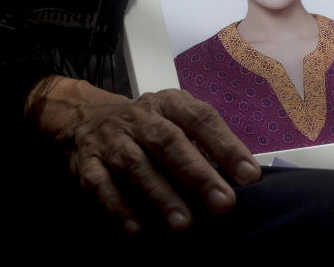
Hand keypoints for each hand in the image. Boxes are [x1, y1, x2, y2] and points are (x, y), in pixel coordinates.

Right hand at [29, 77, 260, 233]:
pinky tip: (137, 230)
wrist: (84, 118)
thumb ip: (204, 144)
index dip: (226, 146)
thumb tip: (241, 178)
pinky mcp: (86, 165)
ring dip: (160, 196)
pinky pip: (100, 186)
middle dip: (197, 174)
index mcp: (169, 103)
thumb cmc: (148, 126)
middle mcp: (140, 118)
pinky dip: (118, 208)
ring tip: (183, 225)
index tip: (249, 176)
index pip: (200, 119)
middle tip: (223, 204)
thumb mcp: (176, 120)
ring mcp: (110, 140)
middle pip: (168, 142)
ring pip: (135, 165)